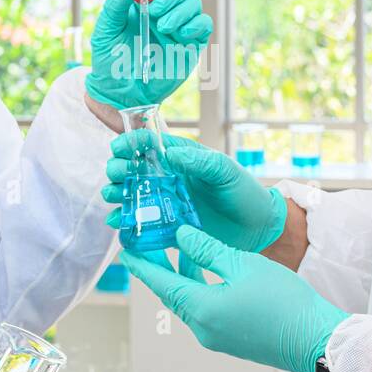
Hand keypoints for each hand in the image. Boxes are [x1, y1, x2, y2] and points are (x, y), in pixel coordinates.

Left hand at [86, 0, 213, 110]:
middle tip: (155, 10)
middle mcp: (165, 8)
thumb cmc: (111, 59)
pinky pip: (205, 24)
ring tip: (162, 27)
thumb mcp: (105, 29)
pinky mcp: (192, 43)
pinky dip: (196, 24)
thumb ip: (115, 4)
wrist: (121, 92)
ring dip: (180, 11)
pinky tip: (180, 34)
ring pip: (194, 2)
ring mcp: (180, 25)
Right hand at [103, 135, 286, 252]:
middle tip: (117, 174)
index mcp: (181, 158)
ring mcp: (165, 202)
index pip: (149, 144)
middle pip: (132, 169)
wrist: (258, 229)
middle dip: (118, 169)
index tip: (119, 149)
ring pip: (131, 195)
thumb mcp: (226, 171)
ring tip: (113, 197)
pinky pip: (140, 223)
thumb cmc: (245, 193)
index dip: (130, 143)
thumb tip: (171, 154)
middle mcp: (168, 178)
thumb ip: (201, 162)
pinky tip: (118, 223)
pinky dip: (125, 222)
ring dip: (115, 193)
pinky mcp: (166, 226)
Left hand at [120, 225, 348, 371]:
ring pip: (188, 301)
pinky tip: (208, 272)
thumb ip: (208, 249)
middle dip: (158, 267)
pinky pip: (204, 311)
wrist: (317, 340)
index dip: (141, 263)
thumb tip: (181, 236)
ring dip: (181, 277)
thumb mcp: (244, 264)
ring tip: (179, 250)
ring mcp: (216, 337)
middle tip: (150, 242)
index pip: (159, 282)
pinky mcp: (230, 340)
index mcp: (201, 308)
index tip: (126, 247)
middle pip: (171, 293)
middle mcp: (202, 327)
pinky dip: (198, 289)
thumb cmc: (284, 301)